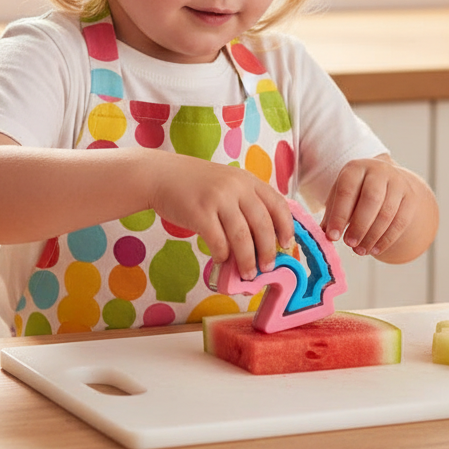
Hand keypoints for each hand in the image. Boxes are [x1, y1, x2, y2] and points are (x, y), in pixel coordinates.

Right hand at [148, 155, 292, 280]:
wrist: (161, 175)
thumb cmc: (197, 185)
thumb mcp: (228, 184)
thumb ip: (246, 203)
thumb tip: (262, 242)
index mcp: (248, 180)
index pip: (277, 204)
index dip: (286, 227)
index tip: (287, 245)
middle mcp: (237, 187)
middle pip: (262, 224)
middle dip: (267, 251)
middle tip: (267, 268)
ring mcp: (218, 199)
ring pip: (242, 237)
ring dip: (247, 260)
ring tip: (247, 274)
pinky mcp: (199, 212)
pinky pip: (218, 241)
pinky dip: (223, 255)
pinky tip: (221, 261)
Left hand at [320, 154, 430, 260]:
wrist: (386, 182)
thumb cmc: (356, 192)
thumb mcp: (341, 196)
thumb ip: (332, 214)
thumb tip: (325, 235)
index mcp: (356, 168)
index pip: (347, 190)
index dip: (339, 215)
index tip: (332, 236)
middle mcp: (379, 171)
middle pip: (372, 199)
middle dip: (359, 225)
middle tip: (349, 244)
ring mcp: (398, 183)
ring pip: (387, 212)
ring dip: (372, 235)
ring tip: (360, 250)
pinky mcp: (410, 198)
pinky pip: (400, 221)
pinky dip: (386, 239)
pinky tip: (375, 250)